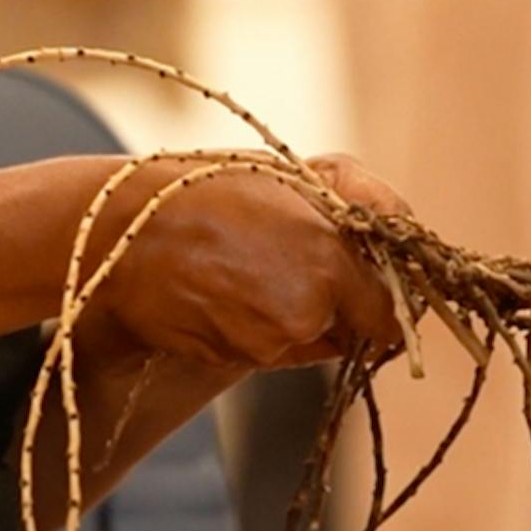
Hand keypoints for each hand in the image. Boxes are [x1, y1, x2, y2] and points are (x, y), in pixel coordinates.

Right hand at [96, 153, 408, 368]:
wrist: (120, 232)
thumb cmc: (209, 188)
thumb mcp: (298, 171)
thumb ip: (369, 199)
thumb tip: (410, 236)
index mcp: (330, 259)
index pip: (392, 318)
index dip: (384, 301)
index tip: (366, 280)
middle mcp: (305, 310)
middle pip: (351, 333)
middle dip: (335, 304)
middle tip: (292, 261)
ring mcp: (267, 340)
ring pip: (307, 340)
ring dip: (292, 314)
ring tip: (247, 267)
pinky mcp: (234, 359)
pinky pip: (268, 349)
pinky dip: (256, 326)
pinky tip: (224, 289)